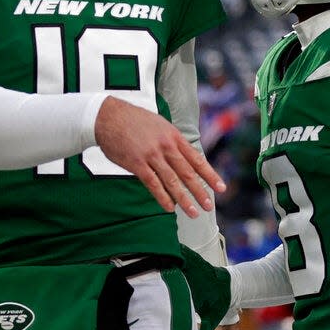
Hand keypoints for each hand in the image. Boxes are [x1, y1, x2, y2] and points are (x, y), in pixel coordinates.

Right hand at [95, 96, 225, 217]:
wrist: (108, 116)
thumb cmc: (133, 120)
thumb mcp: (159, 125)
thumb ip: (171, 140)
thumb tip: (182, 154)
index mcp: (174, 137)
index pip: (196, 159)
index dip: (210, 175)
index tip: (221, 188)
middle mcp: (166, 147)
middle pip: (187, 173)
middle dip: (200, 191)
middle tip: (209, 206)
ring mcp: (152, 155)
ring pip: (172, 181)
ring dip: (184, 199)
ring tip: (193, 212)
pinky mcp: (137, 164)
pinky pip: (152, 184)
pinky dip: (162, 197)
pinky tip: (169, 208)